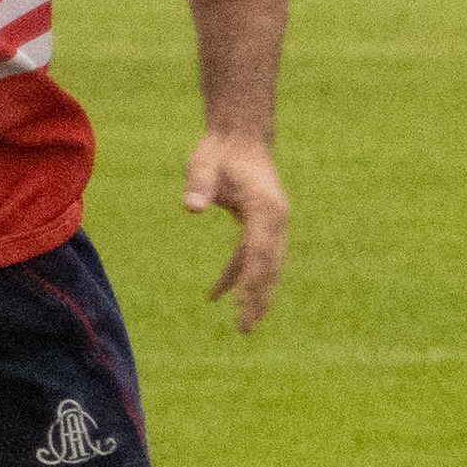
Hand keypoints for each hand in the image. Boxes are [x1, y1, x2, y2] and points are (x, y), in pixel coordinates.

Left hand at [183, 132, 287, 332]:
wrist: (239, 137)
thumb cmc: (219, 151)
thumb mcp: (204, 164)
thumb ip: (198, 184)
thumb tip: (191, 207)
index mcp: (265, 207)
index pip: (258, 251)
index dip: (251, 279)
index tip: (242, 305)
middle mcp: (275, 219)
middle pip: (269, 266)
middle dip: (258, 298)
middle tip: (245, 329)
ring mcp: (272, 223)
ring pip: (265, 266)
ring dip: (254, 294)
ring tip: (243, 325)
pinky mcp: (261, 225)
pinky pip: (251, 257)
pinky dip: (237, 276)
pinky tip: (215, 294)